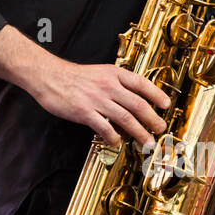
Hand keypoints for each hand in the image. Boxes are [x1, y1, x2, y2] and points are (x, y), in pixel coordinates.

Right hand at [33, 57, 169, 148]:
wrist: (48, 76)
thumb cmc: (74, 76)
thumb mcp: (100, 72)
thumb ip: (116, 83)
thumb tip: (133, 97)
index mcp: (114, 74)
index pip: (141, 83)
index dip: (156, 95)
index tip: (166, 105)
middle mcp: (108, 86)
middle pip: (137, 104)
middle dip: (152, 118)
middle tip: (161, 128)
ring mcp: (97, 99)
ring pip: (125, 117)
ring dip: (139, 132)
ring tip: (147, 141)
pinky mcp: (84, 112)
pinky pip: (104, 127)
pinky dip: (113, 136)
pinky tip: (117, 142)